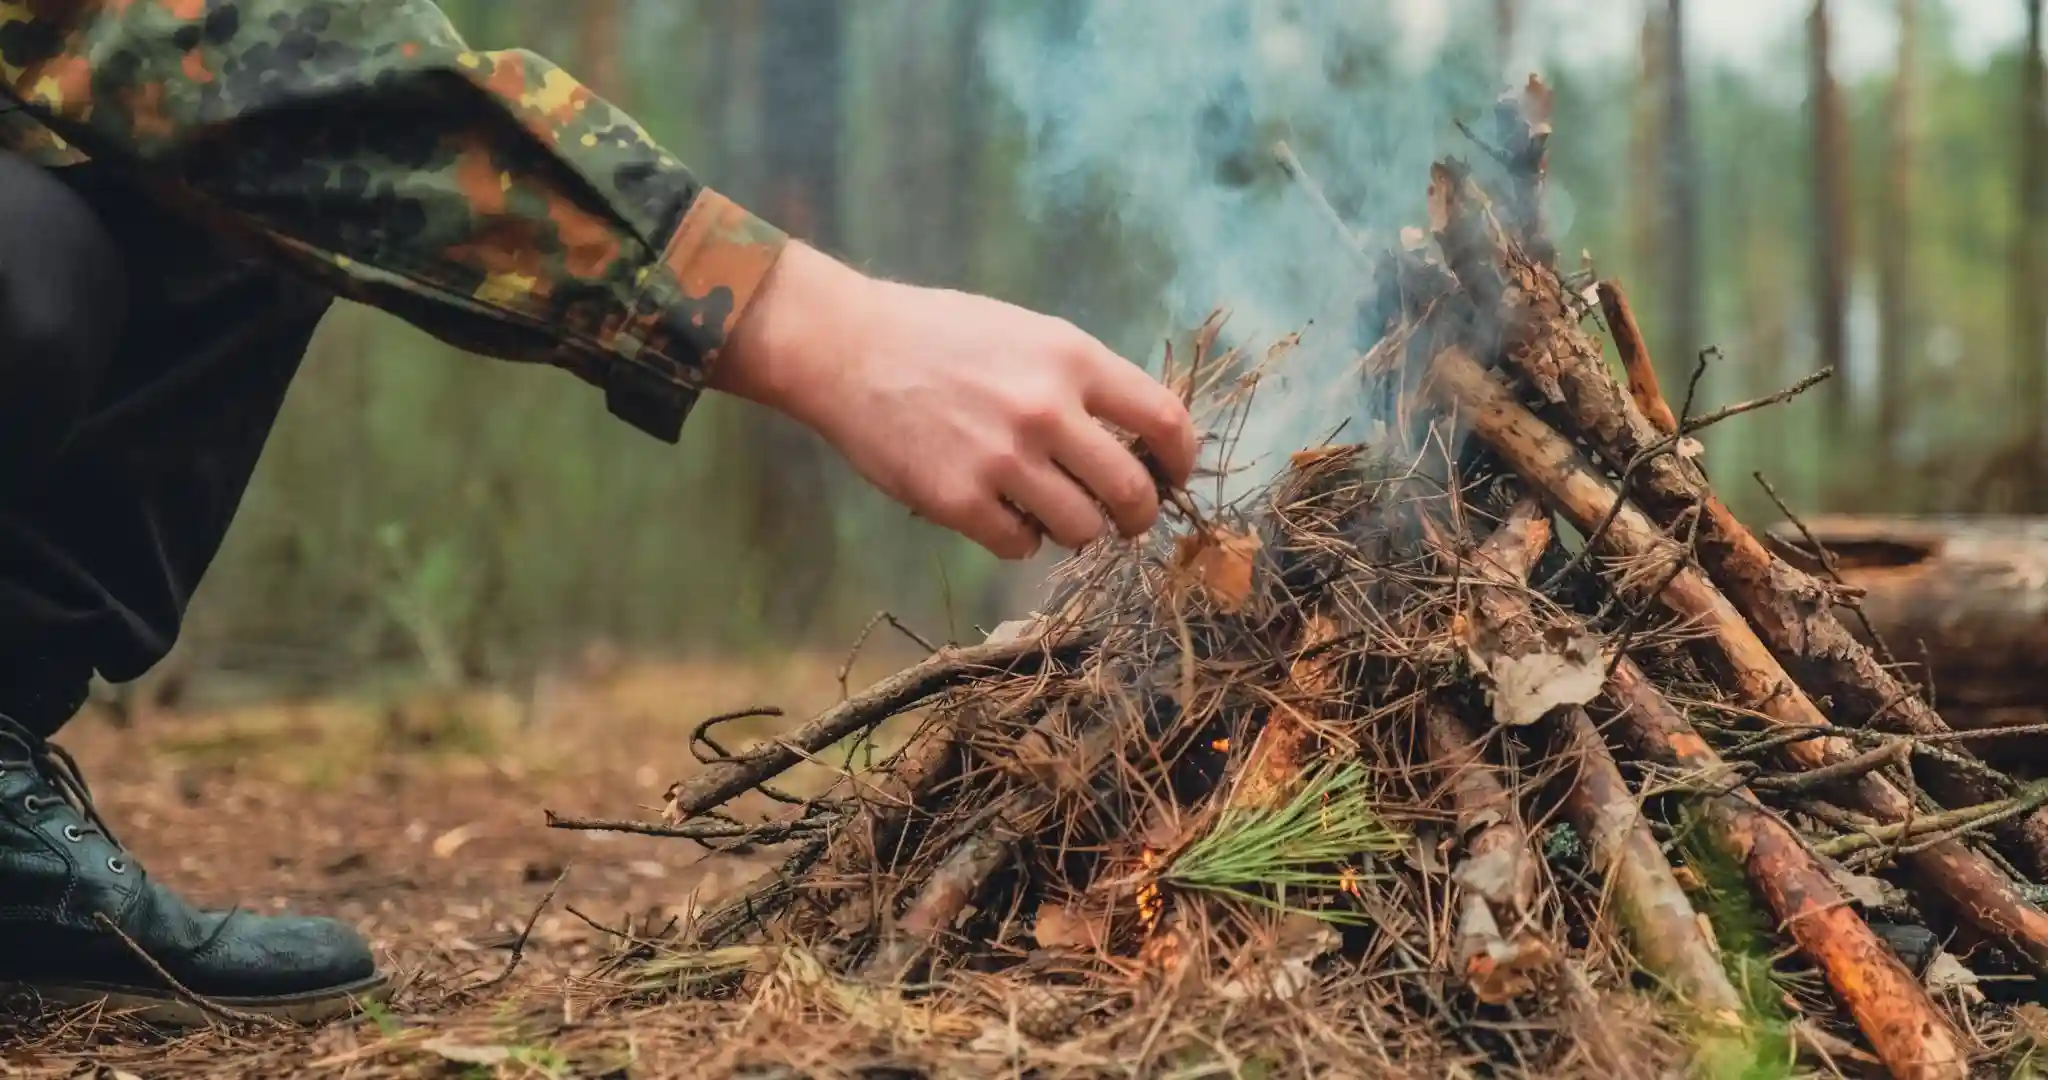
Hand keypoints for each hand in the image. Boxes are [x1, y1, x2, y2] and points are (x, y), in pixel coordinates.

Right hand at [712, 243, 1197, 559]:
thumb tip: (1138, 437)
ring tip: (1052, 510)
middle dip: (1138, 515)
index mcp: (1072, 359)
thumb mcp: (1028, 332)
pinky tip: (1000, 513)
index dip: (1182, 460)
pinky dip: (1019, 539)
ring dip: (1076, 530)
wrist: (846, 347)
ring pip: (1082, 530)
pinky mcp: (958, 500)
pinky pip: (1020, 546)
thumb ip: (1083, 379)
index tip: (1173, 476)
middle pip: (1133, 492)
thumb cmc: (940, 334)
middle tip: (1124, 520)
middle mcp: (1046, 410)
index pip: (1166, 421)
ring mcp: (1002, 459)